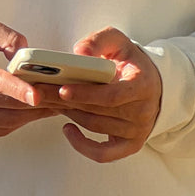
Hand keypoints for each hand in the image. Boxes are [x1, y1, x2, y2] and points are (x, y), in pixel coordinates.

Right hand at [0, 19, 58, 140]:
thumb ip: (5, 35)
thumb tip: (24, 52)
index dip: (17, 89)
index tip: (37, 95)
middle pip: (8, 103)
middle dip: (40, 100)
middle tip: (63, 95)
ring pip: (8, 120)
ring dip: (34, 114)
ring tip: (54, 103)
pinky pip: (1, 130)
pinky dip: (19, 122)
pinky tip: (33, 112)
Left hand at [47, 27, 161, 162]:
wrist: (154, 83)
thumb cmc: (131, 61)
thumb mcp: (117, 42)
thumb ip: (98, 41)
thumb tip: (79, 53)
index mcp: (142, 85)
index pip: (111, 96)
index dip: (86, 94)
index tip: (62, 90)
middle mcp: (142, 111)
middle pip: (98, 111)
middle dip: (66, 102)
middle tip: (41, 92)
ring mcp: (137, 131)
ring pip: (95, 127)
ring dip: (69, 114)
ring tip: (50, 100)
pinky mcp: (130, 145)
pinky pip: (103, 154)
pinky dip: (82, 146)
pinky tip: (67, 128)